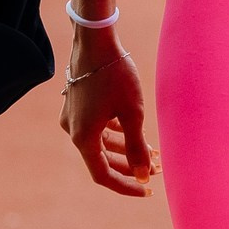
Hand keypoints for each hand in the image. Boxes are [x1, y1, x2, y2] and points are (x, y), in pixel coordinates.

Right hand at [60, 31, 155, 196]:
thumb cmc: (115, 74)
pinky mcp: (77, 105)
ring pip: (100, 144)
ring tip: (152, 152)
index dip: (126, 186)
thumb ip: (137, 148)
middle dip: (130, 166)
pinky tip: (133, 133)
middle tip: (156, 169)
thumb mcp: (132, 113)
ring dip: (124, 150)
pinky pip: (96, 129)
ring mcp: (73, 117)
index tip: (147, 189)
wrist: (95, 39)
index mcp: (84, 137)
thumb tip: (143, 176)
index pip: (103, 175)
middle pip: (102, 160)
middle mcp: (74, 130)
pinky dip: (115, 135)